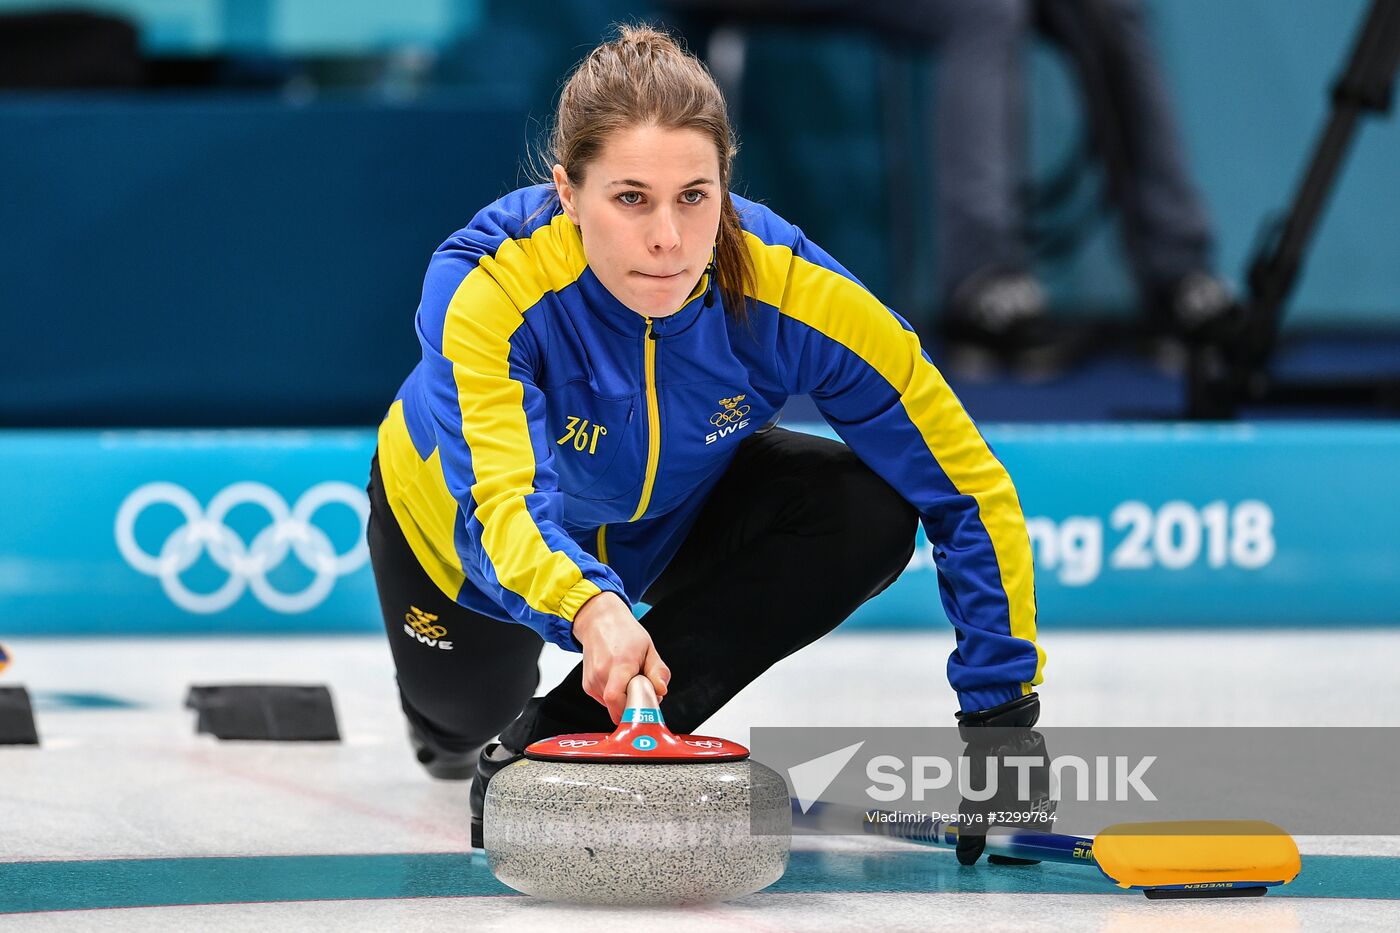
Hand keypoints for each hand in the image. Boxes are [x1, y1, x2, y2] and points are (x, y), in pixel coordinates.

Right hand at [572, 592, 669, 721]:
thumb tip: (661, 690)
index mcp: (619, 664)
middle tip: (641, 689)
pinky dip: (615, 696)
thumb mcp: (649, 648)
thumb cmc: (624, 633)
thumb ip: (658, 671)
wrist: (599, 621)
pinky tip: (618, 680)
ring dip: (624, 700)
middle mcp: (601, 673)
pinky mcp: (587, 686)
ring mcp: (592, 681)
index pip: (616, 700)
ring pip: (611, 706)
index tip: (646, 701)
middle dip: (632, 705)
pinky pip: (604, 701)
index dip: (633, 708)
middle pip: (617, 707)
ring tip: (628, 679)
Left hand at [954, 692, 1054, 865]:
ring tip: (983, 802)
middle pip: (1026, 831)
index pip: (1030, 850)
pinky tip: (992, 785)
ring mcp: (1045, 784)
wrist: (1000, 724)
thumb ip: (973, 833)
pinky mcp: (1039, 768)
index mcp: (1036, 816)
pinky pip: (1026, 790)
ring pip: (1024, 809)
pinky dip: (1009, 794)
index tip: (992, 856)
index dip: (1010, 857)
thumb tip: (965, 859)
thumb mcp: (975, 803)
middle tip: (981, 828)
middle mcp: (1046, 802)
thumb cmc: (988, 765)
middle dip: (1003, 833)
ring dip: (1004, 812)